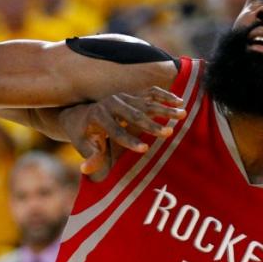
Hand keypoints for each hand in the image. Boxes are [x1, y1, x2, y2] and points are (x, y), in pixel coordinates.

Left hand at [60, 88, 184, 179]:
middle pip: (133, 114)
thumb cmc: (82, 133)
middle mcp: (111, 103)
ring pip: (146, 102)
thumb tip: (86, 169)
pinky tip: (179, 101)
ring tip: (182, 114)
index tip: (145, 149)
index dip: (129, 141)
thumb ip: (89, 155)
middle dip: (151, 124)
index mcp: (97, 116)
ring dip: (165, 108)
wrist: (80, 112)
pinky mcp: (131, 94)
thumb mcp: (81, 144)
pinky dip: (165, 96)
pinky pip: (151, 92)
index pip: (115, 130)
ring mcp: (123, 96)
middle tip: (168, 133)